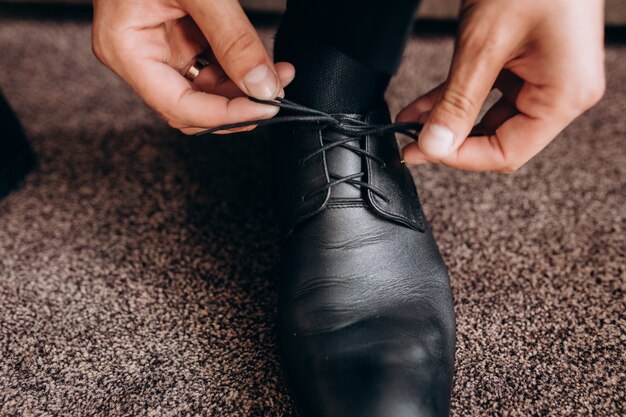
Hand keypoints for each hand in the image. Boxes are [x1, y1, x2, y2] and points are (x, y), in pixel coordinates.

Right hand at [92, 0, 294, 134]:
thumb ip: (233, 39)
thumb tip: (263, 85)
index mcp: (127, 49)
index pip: (180, 106)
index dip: (226, 115)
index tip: (267, 106)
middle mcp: (139, 56)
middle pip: (193, 107)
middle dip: (238, 105)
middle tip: (277, 92)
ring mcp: (157, 48)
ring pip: (205, 92)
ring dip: (244, 89)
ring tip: (278, 73)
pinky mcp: (176, 38)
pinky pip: (209, 67)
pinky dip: (238, 70)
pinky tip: (262, 63)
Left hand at [398, 0, 604, 171]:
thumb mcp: (483, 45)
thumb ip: (457, 102)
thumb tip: (434, 145)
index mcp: (563, 96)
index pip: (507, 153)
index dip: (461, 157)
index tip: (424, 152)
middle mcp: (560, 92)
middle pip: (499, 138)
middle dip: (451, 141)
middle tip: (411, 144)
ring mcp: (546, 76)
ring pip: (489, 116)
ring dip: (448, 120)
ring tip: (410, 125)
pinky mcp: (529, 62)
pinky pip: (490, 91)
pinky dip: (456, 98)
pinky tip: (424, 107)